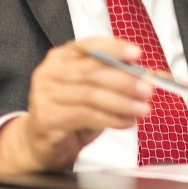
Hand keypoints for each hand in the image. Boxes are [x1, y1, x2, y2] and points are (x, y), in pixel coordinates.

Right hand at [0, 38, 152, 173]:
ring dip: (122, 103)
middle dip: (124, 80)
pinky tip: (126, 122)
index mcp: (61, 57)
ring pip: (91, 95)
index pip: (89, 46)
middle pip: (92, 71)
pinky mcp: (47, 117)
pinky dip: (111, 119)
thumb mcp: (91, 89)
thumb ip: (111, 77)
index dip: (114, 48)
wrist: (41, 142)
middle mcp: (49, 71)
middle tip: (147, 89)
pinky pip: (86, 116)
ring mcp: (44, 94)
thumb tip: (142, 75)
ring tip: (142, 109)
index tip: (137, 54)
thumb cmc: (71, 111)